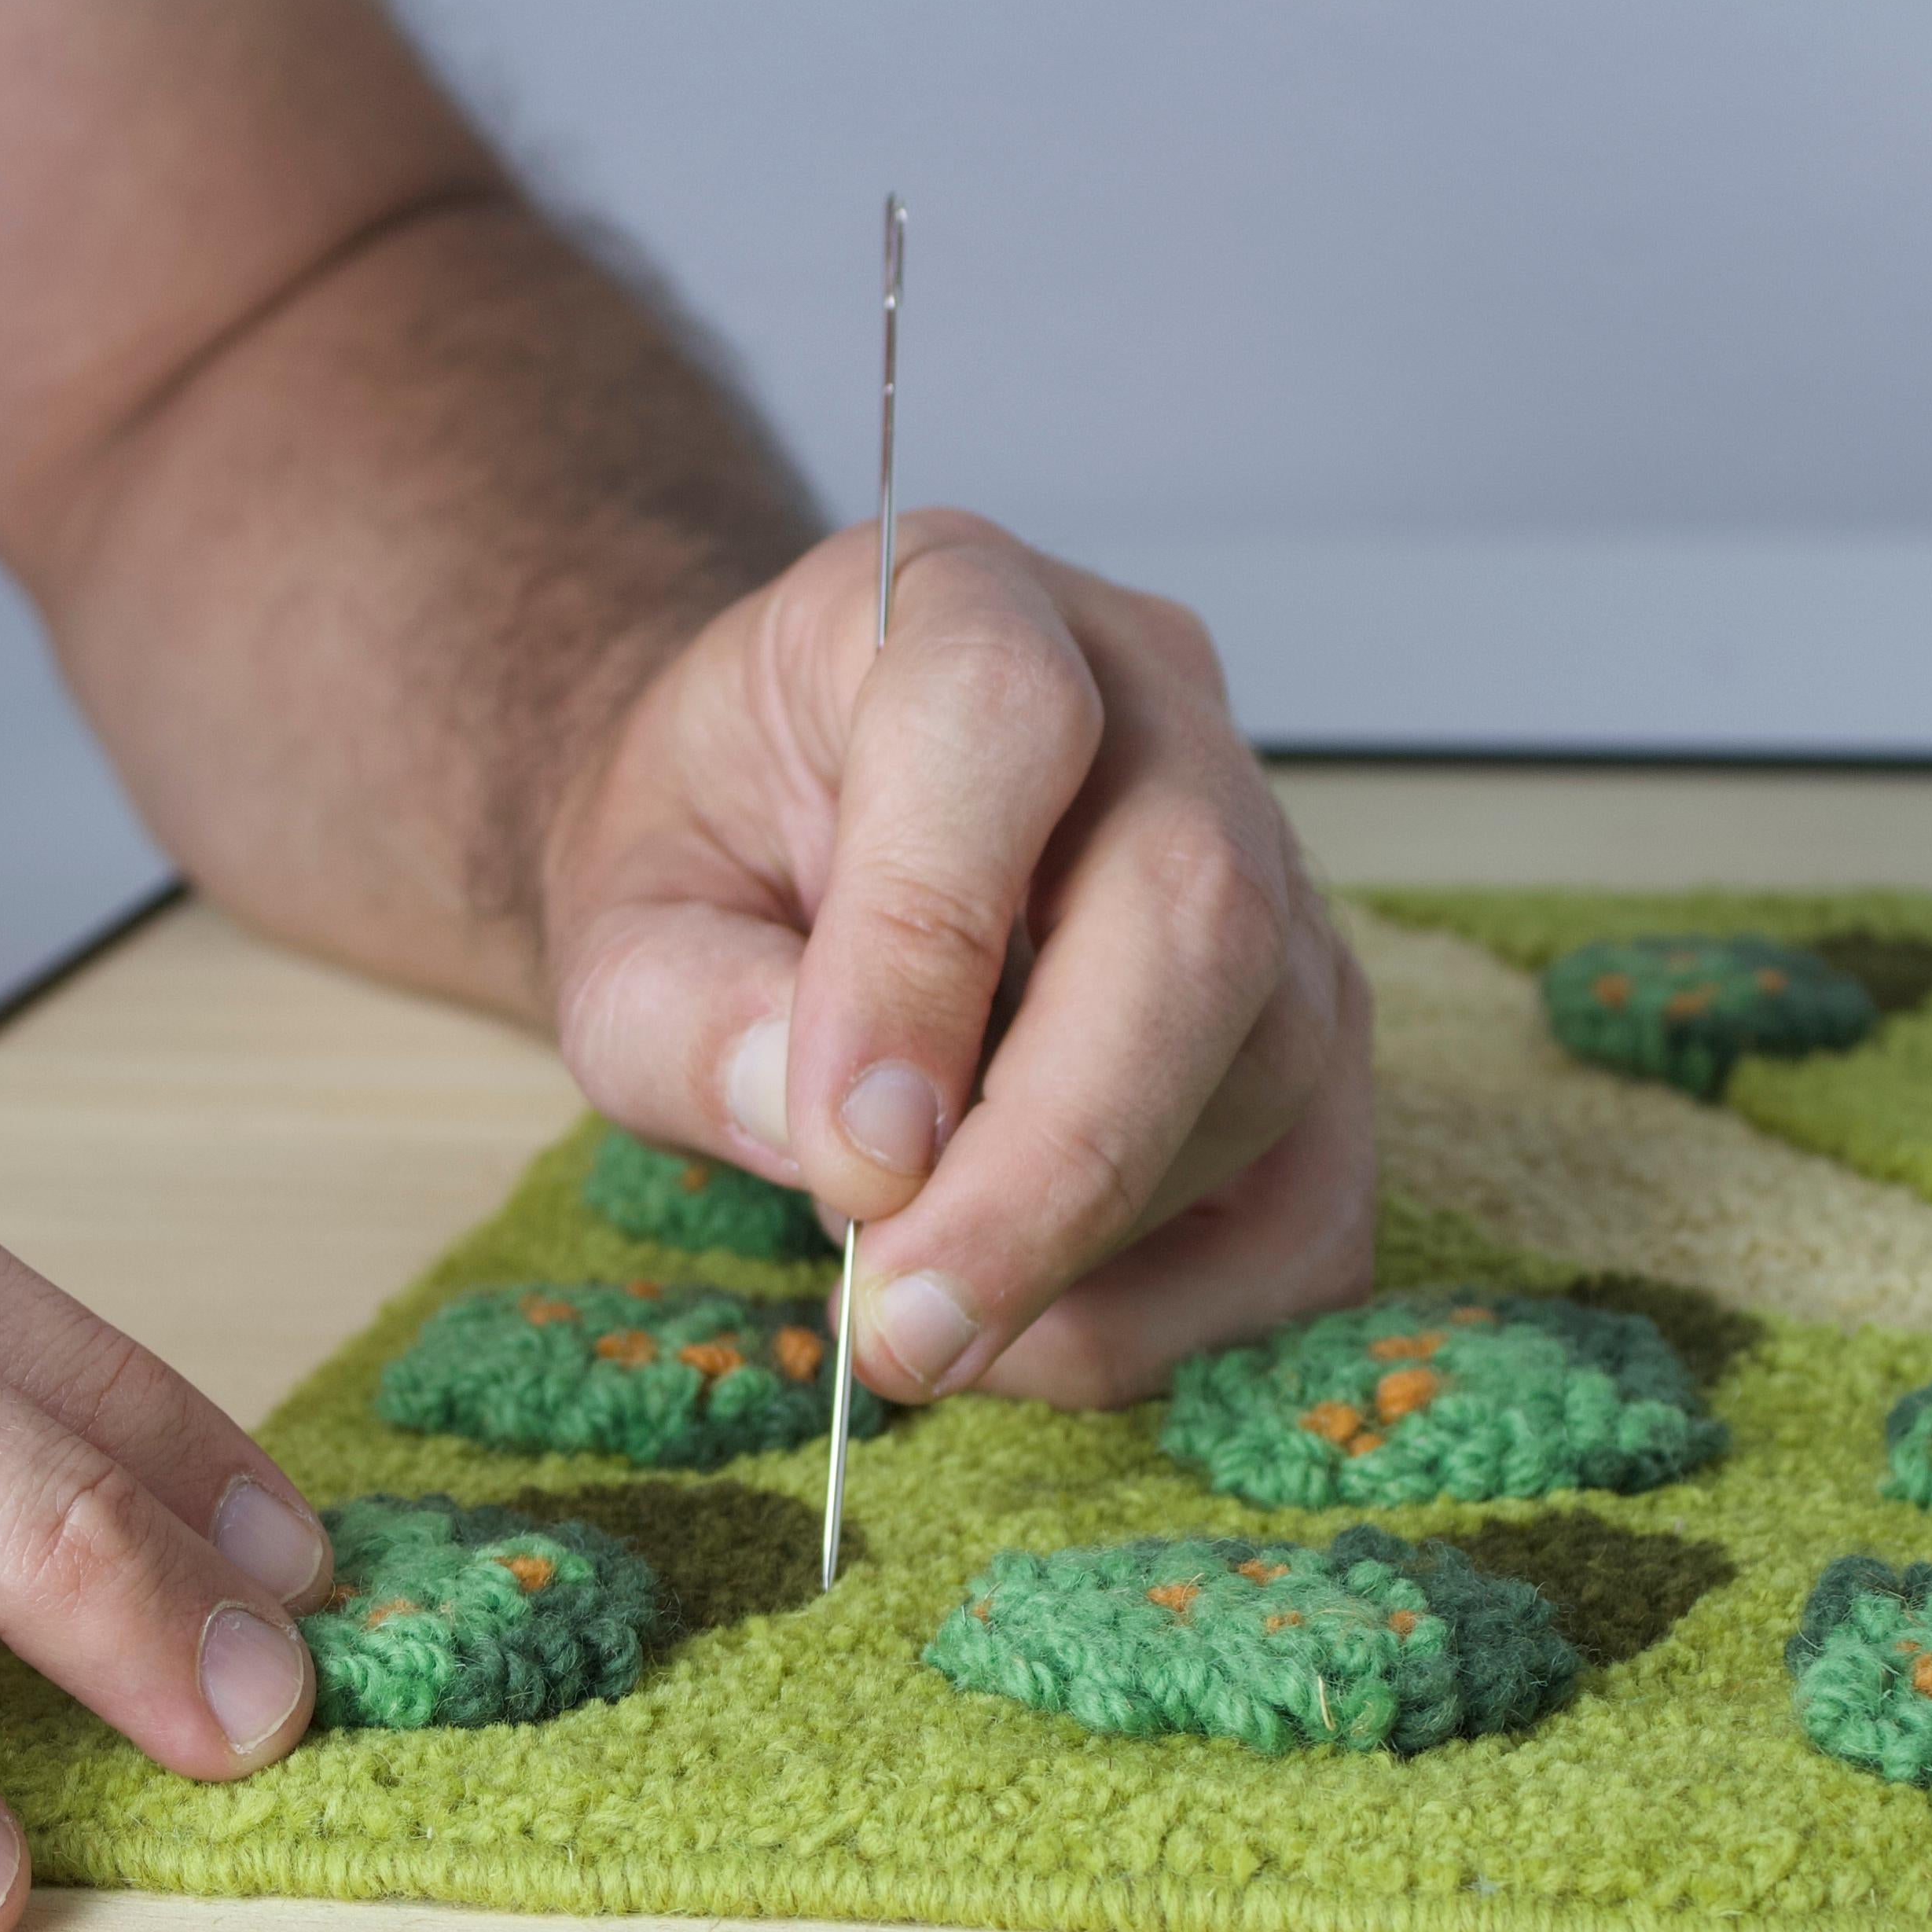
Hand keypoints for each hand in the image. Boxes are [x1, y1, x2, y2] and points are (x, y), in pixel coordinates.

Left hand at [540, 513, 1376, 1406]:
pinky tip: (1031, 1327)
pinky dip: (1181, 1311)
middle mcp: (1149, 703)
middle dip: (1056, 1162)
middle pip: (1193, 910)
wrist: (773, 851)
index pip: (998, 718)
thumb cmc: (707, 869)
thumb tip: (860, 1151)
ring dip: (1088, 1243)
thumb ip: (691, 1020)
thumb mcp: (617, 931)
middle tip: (907, 1329)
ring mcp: (1268, 854)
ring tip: (914, 1309)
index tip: (846, 1154)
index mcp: (949, 602)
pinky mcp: (1312, 1014)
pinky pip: (1314, 1199)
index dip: (927, 948)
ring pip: (1264, 1062)